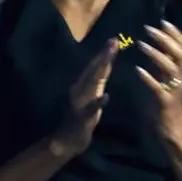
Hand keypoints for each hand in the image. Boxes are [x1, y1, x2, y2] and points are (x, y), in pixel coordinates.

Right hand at [53, 39, 118, 155]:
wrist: (66, 140)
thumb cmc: (82, 118)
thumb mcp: (91, 96)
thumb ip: (98, 80)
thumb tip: (108, 62)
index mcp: (83, 85)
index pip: (95, 66)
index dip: (104, 53)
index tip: (115, 39)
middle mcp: (79, 90)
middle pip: (93, 71)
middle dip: (104, 56)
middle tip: (114, 42)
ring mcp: (79, 103)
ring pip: (91, 84)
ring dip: (100, 72)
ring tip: (109, 60)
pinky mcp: (81, 118)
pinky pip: (90, 109)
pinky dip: (98, 102)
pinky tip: (106, 97)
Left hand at [135, 20, 181, 132]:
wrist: (170, 126)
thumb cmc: (163, 99)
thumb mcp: (164, 76)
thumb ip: (162, 60)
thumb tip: (155, 40)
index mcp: (181, 70)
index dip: (175, 34)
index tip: (163, 21)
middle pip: (180, 54)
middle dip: (165, 39)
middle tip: (148, 29)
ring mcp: (175, 90)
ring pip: (171, 69)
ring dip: (156, 55)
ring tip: (141, 45)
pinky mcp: (165, 103)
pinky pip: (159, 89)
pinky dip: (149, 78)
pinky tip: (137, 70)